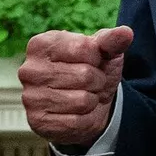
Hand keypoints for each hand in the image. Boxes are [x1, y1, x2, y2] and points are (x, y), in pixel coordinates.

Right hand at [18, 26, 133, 146]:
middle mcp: (29, 70)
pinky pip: (75, 122)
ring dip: (91, 100)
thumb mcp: (103, 53)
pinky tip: (77, 114)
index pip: (83, 48)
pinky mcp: (37, 122)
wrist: (86, 106)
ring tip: (83, 96)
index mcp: (40, 44)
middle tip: (90, 83)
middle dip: (97, 81)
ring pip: (82, 100)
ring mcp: (30, 97)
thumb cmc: (91, 71)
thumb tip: (126, 33)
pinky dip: (84, 119)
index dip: (97, 58)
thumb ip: (112, 41)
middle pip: (84, 75)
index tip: (91, 61)